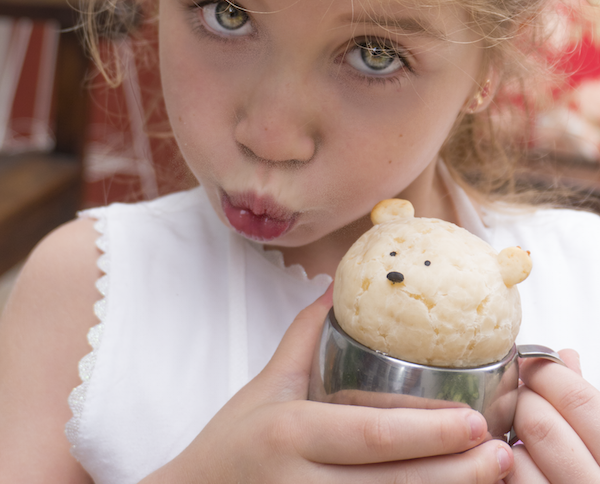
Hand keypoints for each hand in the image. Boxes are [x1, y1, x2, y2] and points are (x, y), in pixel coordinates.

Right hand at [142, 286, 511, 482]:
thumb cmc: (228, 446)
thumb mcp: (264, 387)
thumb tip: (336, 287)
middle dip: (451, 472)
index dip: (425, 431)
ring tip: (492, 481)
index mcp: (289, 432)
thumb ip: (303, 337)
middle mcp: (299, 482)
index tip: (474, 421)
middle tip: (500, 455)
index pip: (368, 434)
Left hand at [506, 349, 599, 481]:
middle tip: (518, 399)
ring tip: (516, 438)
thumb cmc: (597, 473)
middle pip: (539, 422)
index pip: (577, 397)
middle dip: (520, 401)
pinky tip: (513, 467)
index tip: (531, 366)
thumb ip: (591, 406)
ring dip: (507, 441)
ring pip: (515, 458)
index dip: (546, 373)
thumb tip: (567, 357)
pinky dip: (502, 471)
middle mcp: (596, 483)